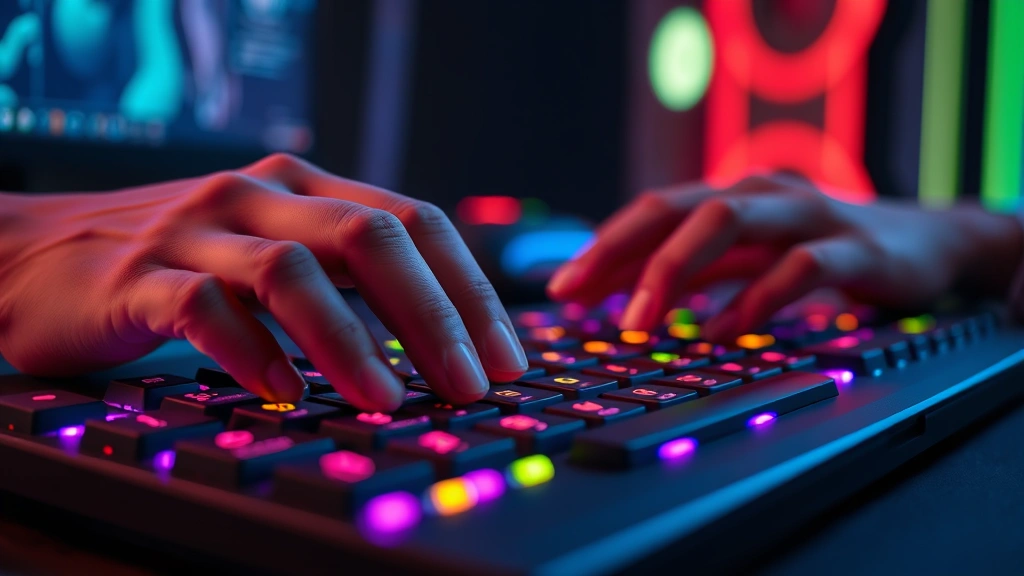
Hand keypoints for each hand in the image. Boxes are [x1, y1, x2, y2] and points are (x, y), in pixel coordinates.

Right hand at [0, 154, 527, 411]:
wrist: (40, 254)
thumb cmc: (178, 262)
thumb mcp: (274, 251)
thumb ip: (346, 279)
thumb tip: (440, 343)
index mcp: (305, 185)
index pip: (413, 221)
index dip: (467, 289)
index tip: (503, 357)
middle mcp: (259, 193)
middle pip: (370, 237)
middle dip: (433, 315)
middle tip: (469, 384)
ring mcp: (196, 229)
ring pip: (292, 273)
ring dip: (350, 342)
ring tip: (387, 400)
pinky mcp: (138, 277)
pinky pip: (205, 310)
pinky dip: (252, 354)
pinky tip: (282, 394)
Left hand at [547, 174, 1022, 341]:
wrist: (929, 244)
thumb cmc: (824, 251)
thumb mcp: (748, 259)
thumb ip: (694, 275)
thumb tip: (623, 304)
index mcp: (733, 196)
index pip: (653, 211)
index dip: (603, 246)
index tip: (560, 287)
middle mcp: (762, 194)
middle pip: (677, 208)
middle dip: (621, 252)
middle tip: (577, 298)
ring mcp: (809, 215)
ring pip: (728, 223)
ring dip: (674, 271)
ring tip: (637, 322)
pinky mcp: (854, 248)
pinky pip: (797, 268)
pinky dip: (754, 302)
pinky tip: (723, 334)